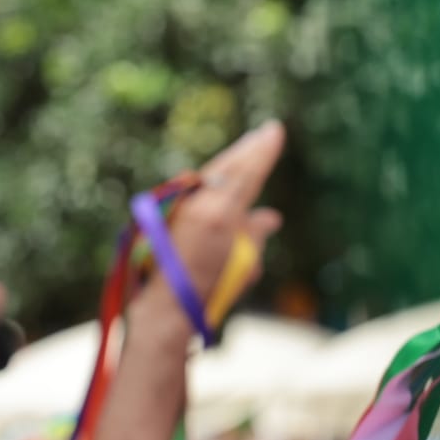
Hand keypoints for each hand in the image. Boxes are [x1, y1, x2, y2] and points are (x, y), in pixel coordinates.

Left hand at [134, 121, 285, 329]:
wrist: (165, 308)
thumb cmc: (207, 292)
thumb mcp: (243, 264)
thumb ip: (253, 233)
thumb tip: (270, 217)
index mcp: (219, 215)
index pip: (246, 174)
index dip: (262, 152)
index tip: (274, 131)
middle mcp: (196, 205)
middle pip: (226, 169)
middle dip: (246, 151)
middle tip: (266, 132)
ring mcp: (178, 209)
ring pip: (207, 177)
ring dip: (228, 163)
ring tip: (248, 148)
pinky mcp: (164, 215)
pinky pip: (191, 190)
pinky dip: (209, 182)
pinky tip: (218, 176)